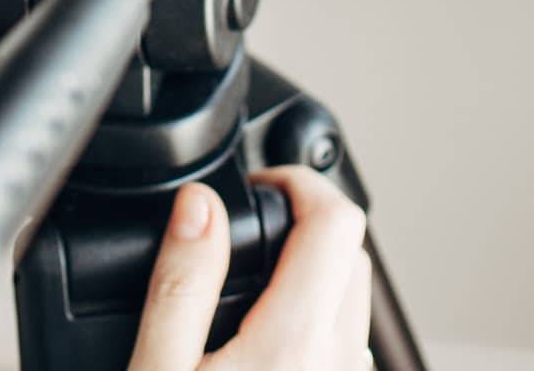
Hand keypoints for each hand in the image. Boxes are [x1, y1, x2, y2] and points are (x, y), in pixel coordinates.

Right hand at [127, 168, 370, 370]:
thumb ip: (181, 283)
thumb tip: (197, 203)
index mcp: (296, 340)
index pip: (336, 218)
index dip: (296, 180)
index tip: (257, 184)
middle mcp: (338, 361)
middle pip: (352, 253)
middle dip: (305, 222)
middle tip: (249, 224)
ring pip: (352, 303)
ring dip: (314, 276)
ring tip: (251, 284)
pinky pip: (345, 347)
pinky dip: (316, 324)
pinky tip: (265, 342)